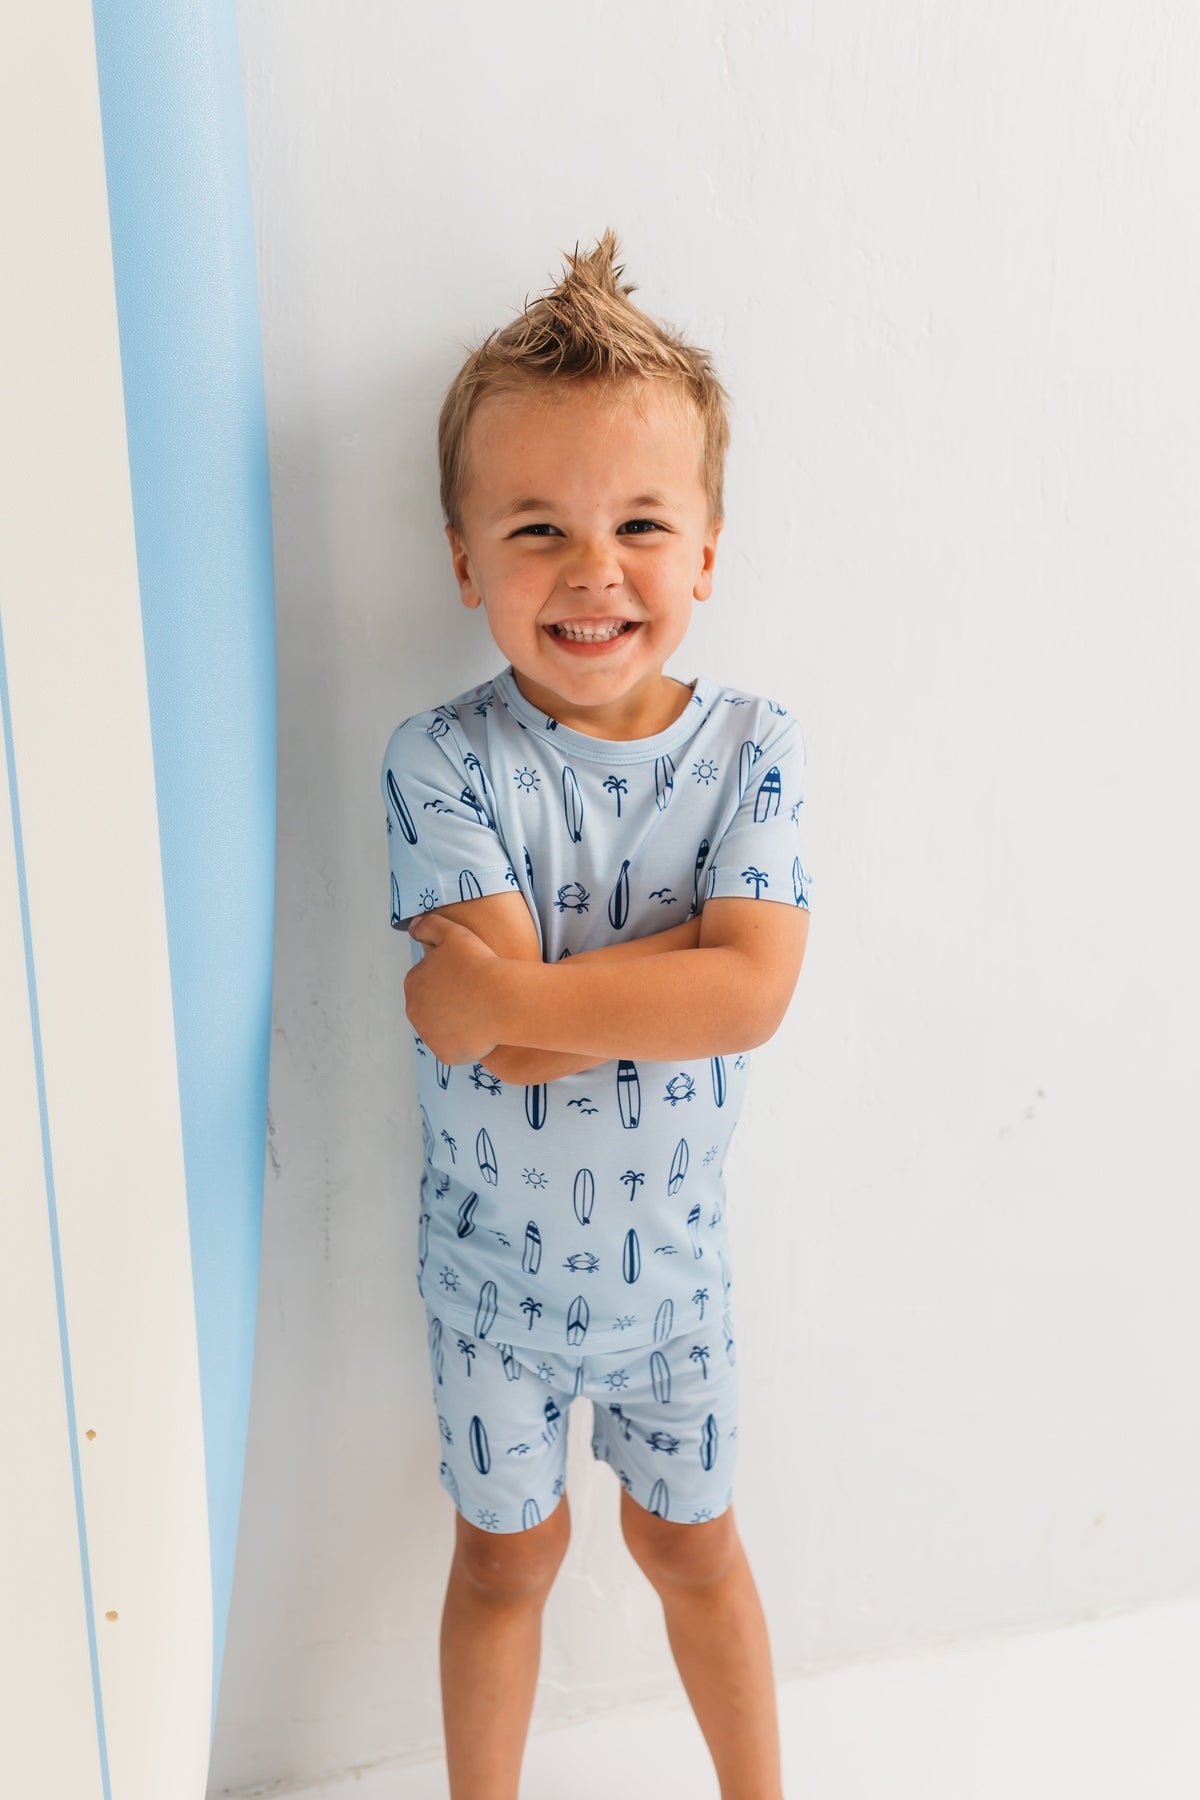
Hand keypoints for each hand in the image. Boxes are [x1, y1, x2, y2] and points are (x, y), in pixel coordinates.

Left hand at [404, 911, 502, 1064]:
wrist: (503, 1000)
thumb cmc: (480, 965)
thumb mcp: (454, 933)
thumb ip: (429, 925)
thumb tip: (412, 927)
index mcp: (413, 982)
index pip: (429, 980)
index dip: (451, 977)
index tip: (469, 976)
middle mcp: (414, 1011)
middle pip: (433, 1006)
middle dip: (450, 1001)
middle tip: (476, 994)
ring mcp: (429, 1036)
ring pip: (444, 1028)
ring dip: (457, 1022)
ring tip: (481, 1012)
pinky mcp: (446, 1055)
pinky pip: (455, 1048)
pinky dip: (466, 1043)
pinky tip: (483, 1031)